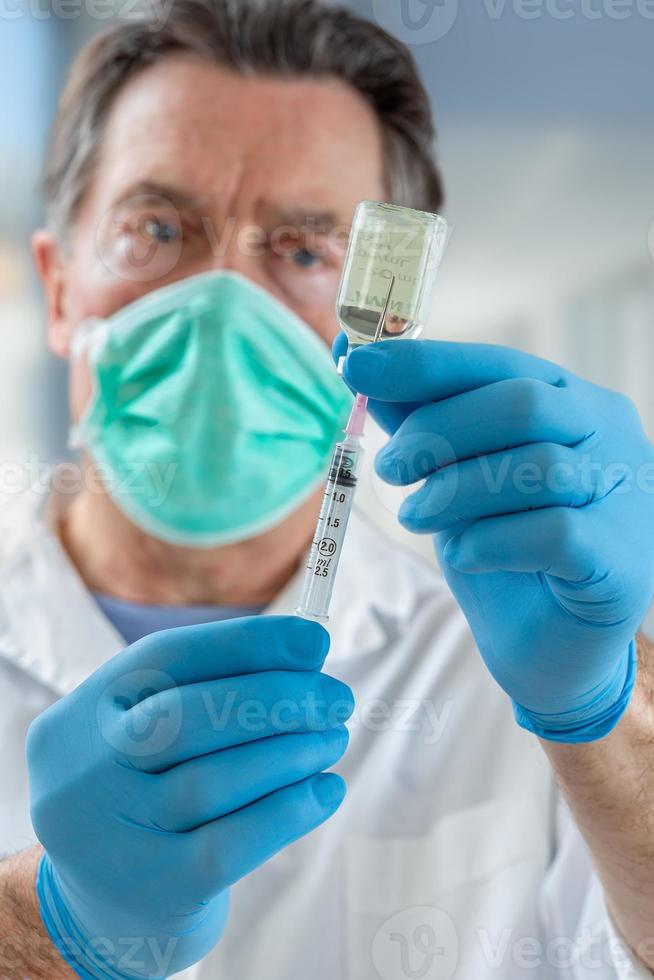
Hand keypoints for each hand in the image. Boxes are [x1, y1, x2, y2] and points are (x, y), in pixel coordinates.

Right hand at [27, 615, 351, 977]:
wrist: (98, 910)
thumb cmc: (148, 794)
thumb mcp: (150, 732)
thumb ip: (212, 688)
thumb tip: (307, 652)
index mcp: (88, 711)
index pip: (166, 657)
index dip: (246, 643)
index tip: (315, 641)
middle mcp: (85, 770)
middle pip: (188, 717)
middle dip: (279, 698)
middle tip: (336, 700)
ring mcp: (113, 836)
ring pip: (213, 781)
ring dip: (293, 753)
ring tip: (332, 741)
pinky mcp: (153, 892)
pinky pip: (232, 845)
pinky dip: (291, 810)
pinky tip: (326, 791)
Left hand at [337, 335, 653, 742]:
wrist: (545, 644)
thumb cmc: (501, 548)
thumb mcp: (453, 476)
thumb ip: (417, 420)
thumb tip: (355, 357)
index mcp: (570, 402)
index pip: (499, 363)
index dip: (426, 364)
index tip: (357, 367)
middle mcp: (609, 437)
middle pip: (524, 405)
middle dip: (437, 431)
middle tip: (388, 468)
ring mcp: (626, 497)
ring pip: (538, 468)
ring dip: (455, 492)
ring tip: (415, 517)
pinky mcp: (622, 560)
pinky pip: (553, 533)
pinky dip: (490, 540)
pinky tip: (463, 553)